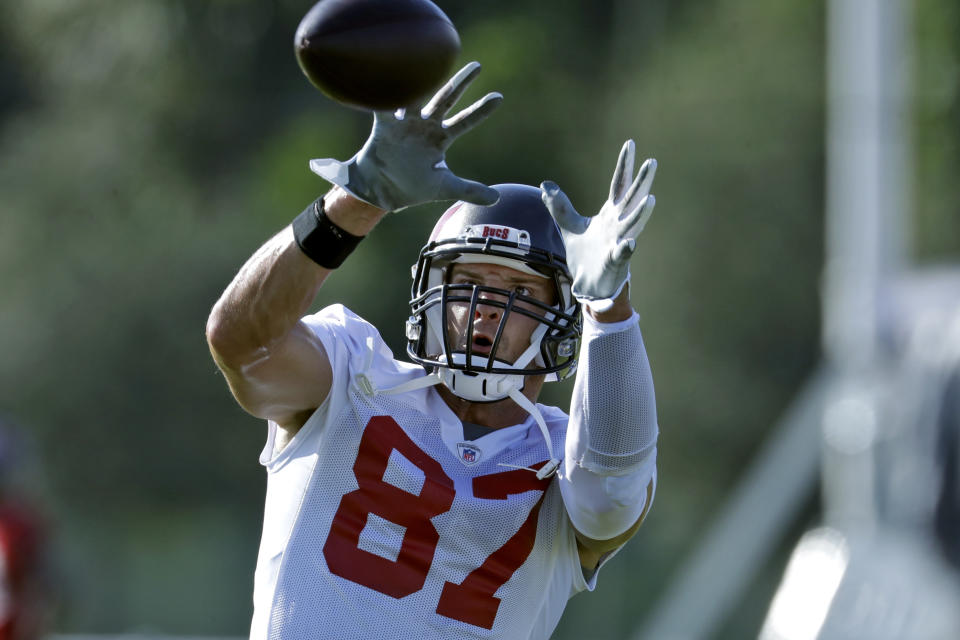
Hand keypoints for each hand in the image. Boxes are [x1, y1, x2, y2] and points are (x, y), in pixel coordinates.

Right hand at [309, 61, 501, 211]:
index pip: (465, 122)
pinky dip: (387, 92)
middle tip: (477, 66)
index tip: (499, 97)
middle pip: (446, 99)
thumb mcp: (443, 187)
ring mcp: (406, 123)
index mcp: (440, 138)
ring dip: (425, 80)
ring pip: (418, 96)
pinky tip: (391, 74)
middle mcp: (425, 125)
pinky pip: (386, 105)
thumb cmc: (412, 188)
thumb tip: (496, 199)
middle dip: (461, 83)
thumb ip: (468, 190)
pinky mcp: (385, 125)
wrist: (382, 192)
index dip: (480, 110)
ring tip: (434, 60)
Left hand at [541, 140, 656, 311]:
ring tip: (650, 199)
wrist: (588, 283)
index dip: (624, 165)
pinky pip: (622, 254)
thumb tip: (545, 185)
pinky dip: (625, 248)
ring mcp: (618, 242)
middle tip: (652, 162)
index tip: (630, 144)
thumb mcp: (569, 226)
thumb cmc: (586, 254)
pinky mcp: (614, 261)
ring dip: (641, 213)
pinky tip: (629, 243)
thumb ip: (560, 206)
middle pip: (631, 200)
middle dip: (642, 182)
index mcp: (609, 213)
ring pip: (632, 225)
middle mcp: (618, 224)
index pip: (618, 185)